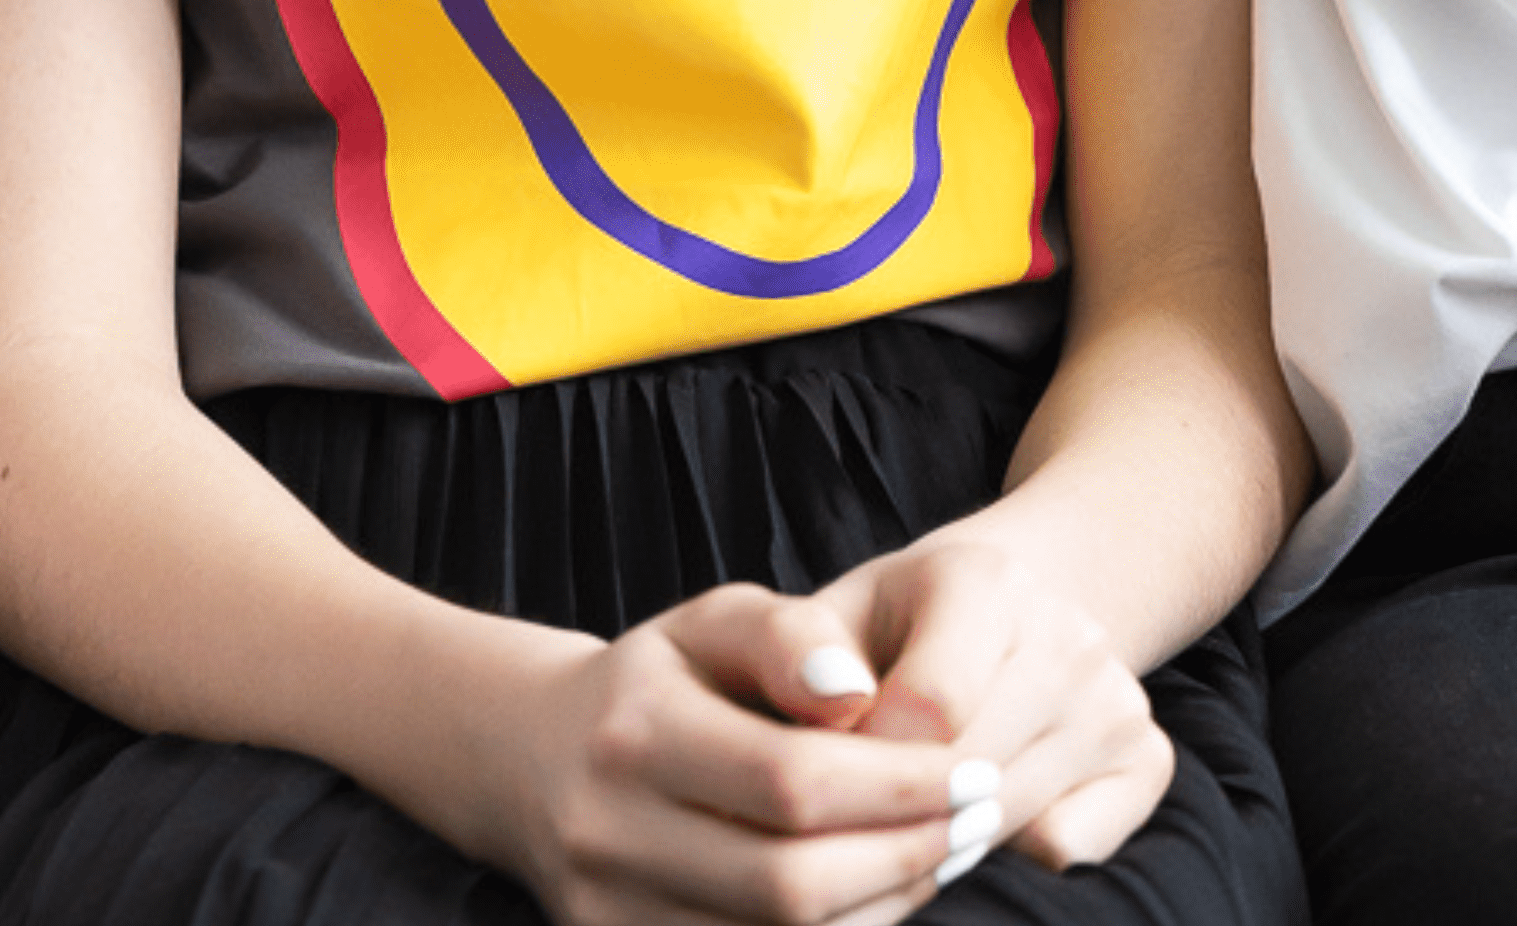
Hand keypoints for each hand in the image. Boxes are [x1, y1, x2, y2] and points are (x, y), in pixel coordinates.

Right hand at [483, 583, 970, 925]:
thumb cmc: (660, 676)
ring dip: (881, 907)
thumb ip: (791, 636)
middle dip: (904, 855)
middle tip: (982, 817)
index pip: (791, 781)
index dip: (899, 784)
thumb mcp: (717, 620)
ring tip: (949, 851)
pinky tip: (886, 893)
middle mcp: (609, 836)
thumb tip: (860, 693)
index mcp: (635, 734)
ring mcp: (607, 916)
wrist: (535, 760)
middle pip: (787, 882)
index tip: (977, 765)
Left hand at [824, 521, 1174, 875]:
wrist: (998, 614)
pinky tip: (968, 824)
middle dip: (895, 817)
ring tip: (899, 822)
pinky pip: (1073, 846)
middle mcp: (1071, 632)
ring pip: (1017, 817)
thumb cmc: (890, 628)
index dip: (857, 764)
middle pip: (973, 773)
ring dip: (945, 842)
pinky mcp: (1146, 755)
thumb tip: (838, 708)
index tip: (821, 772)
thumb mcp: (829, 616)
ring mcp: (1118, 695)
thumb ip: (798, 645)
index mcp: (987, 578)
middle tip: (847, 821)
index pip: (929, 710)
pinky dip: (1013, 857)